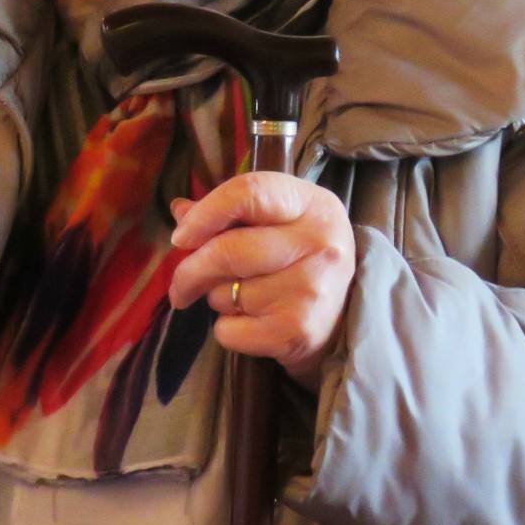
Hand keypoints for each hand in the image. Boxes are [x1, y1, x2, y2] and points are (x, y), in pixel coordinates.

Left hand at [167, 172, 355, 392]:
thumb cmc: (298, 259)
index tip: (181, 236)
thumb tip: (179, 211)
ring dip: (217, 298)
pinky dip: (227, 330)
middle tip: (181, 285)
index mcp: (312, 205)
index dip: (205, 213)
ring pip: (226, 293)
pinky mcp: (300, 331)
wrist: (345, 318)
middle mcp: (319, 243)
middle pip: (228, 250)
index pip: (248, 193)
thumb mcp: (275, 223)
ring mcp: (312, 289)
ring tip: (240, 298)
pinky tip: (250, 322)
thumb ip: (227, 213)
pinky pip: (229, 330)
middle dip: (191, 270)